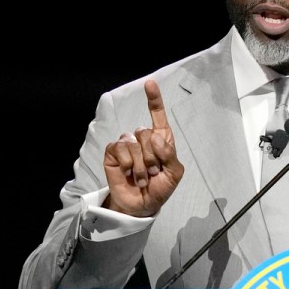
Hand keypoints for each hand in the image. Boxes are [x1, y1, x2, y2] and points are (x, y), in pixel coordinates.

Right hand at [103, 80, 183, 216]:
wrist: (143, 205)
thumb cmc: (160, 188)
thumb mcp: (174, 173)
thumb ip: (169, 154)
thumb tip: (155, 138)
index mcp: (162, 139)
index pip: (157, 115)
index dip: (154, 99)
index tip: (150, 83)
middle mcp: (144, 139)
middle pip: (146, 132)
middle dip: (152, 156)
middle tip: (153, 172)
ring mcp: (127, 145)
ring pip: (134, 142)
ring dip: (141, 165)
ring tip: (142, 177)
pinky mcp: (113, 153)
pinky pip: (120, 149)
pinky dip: (128, 163)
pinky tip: (129, 174)